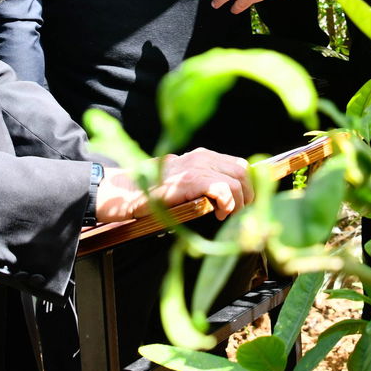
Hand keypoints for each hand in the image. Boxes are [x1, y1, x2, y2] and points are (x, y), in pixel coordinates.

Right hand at [95, 148, 252, 221]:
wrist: (124, 193)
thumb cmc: (151, 193)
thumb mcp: (182, 183)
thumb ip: (203, 183)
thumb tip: (227, 197)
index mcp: (202, 157)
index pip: (239, 165)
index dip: (247, 185)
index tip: (243, 204)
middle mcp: (201, 157)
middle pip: (243, 170)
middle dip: (247, 195)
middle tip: (235, 212)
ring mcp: (196, 167)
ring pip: (237, 179)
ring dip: (238, 201)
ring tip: (225, 214)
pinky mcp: (189, 180)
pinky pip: (222, 188)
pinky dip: (227, 203)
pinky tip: (218, 213)